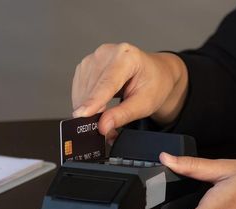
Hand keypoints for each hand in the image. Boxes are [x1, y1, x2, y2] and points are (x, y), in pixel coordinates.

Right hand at [71, 43, 188, 139]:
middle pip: (92, 88)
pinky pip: (79, 89)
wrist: (155, 73)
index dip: (93, 100)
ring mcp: (94, 57)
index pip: (107, 82)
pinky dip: (85, 102)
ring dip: (88, 108)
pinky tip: (98, 106)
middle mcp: (108, 52)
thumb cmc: (154, 84)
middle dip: (93, 111)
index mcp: (127, 56)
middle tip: (105, 128)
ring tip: (105, 115)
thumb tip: (103, 126)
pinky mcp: (86, 65)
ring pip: (82, 90)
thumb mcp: (145, 104)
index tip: (82, 115)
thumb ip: (123, 115)